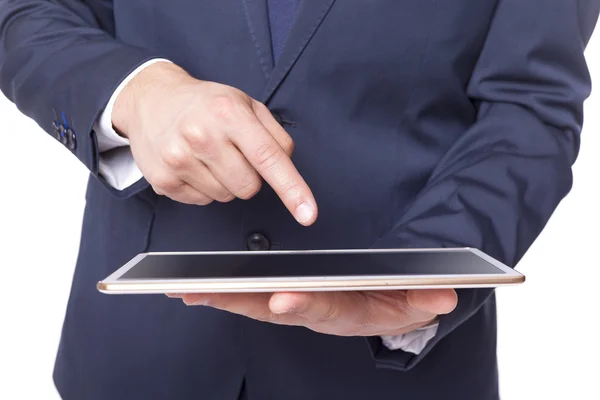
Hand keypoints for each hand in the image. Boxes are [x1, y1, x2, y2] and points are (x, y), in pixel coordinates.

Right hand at [112, 62, 316, 224]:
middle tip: (232, 152)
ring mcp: (179, 159)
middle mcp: (201, 135)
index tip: (308, 213)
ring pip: (227, 197)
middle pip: (250, 187)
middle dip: (249, 176)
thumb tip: (287, 165)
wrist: (151, 99)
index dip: (292, 189)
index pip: (269, 158)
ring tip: (209, 155)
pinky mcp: (163, 180)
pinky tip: (193, 164)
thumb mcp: (246, 103)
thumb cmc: (204, 103)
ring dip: (225, 182)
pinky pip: (204, 202)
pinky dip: (204, 187)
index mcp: (228, 112)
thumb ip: (274, 134)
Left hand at [171, 289, 457, 336]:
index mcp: (345, 310)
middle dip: (239, 301)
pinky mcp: (285, 298)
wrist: (386, 307)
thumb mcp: (417, 302)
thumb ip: (426, 299)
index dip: (305, 304)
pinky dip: (224, 294)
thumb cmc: (396, 301)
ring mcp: (298, 306)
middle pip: (274, 307)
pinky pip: (251, 298)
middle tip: (203, 293)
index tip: (282, 299)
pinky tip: (197, 291)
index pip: (324, 307)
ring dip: (222, 298)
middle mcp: (315, 310)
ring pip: (256, 304)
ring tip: (187, 290)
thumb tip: (443, 296)